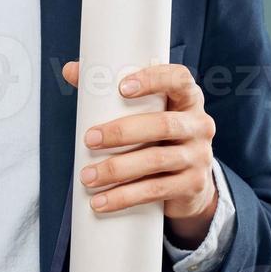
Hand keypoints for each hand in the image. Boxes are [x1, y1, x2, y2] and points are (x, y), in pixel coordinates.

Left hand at [61, 61, 218, 247]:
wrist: (190, 183)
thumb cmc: (158, 137)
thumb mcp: (146, 112)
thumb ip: (110, 91)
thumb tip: (71, 70)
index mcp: (188, 98)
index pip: (179, 79)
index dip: (153, 80)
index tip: (121, 88)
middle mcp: (199, 124)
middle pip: (163, 124)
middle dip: (121, 132)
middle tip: (88, 139)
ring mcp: (199, 156)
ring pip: (157, 160)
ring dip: (117, 169)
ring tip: (87, 176)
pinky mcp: (193, 185)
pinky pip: (157, 190)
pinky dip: (125, 197)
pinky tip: (102, 202)